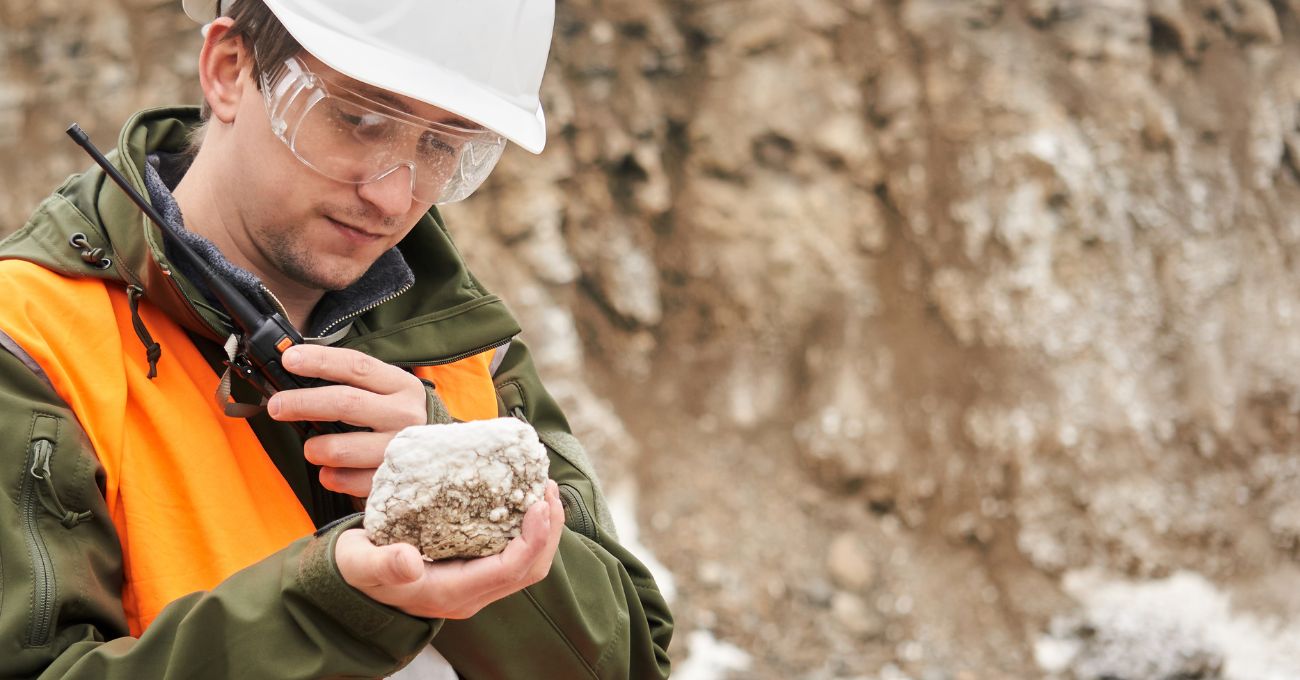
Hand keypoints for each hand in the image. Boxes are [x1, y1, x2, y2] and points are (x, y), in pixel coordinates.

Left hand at [267, 344, 426, 496]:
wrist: (446, 457)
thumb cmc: (401, 419)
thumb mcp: (389, 392)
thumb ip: (354, 383)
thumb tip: (299, 370)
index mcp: (401, 386)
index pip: (357, 366)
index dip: (320, 361)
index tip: (290, 360)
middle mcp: (404, 414)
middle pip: (345, 403)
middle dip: (303, 402)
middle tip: (277, 406)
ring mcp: (400, 449)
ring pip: (343, 447)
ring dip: (316, 448)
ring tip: (310, 448)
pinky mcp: (395, 480)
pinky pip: (351, 481)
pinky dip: (332, 477)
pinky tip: (329, 472)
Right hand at [335, 480, 565, 618]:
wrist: (350, 582)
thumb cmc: (355, 570)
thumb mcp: (360, 564)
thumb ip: (382, 564)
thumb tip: (409, 561)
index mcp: (451, 592)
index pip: (510, 571)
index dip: (534, 539)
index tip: (539, 502)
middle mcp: (471, 593)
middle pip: (530, 569)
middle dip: (548, 529)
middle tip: (547, 486)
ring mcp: (475, 584)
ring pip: (527, 563)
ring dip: (542, 527)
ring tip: (542, 487)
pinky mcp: (474, 569)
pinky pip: (513, 553)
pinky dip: (527, 527)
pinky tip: (522, 497)